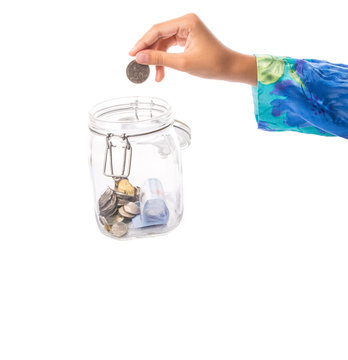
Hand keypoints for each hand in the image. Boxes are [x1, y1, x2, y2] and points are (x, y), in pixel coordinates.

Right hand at [129, 13, 256, 85]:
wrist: (230, 69)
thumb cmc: (213, 64)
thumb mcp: (183, 63)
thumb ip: (160, 59)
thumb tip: (139, 57)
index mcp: (187, 22)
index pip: (158, 30)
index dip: (143, 42)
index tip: (131, 54)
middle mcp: (186, 22)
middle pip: (159, 35)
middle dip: (149, 52)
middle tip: (138, 65)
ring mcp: (186, 30)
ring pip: (163, 44)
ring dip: (158, 60)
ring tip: (155, 76)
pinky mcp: (187, 39)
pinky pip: (170, 48)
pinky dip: (165, 60)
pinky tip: (161, 73)